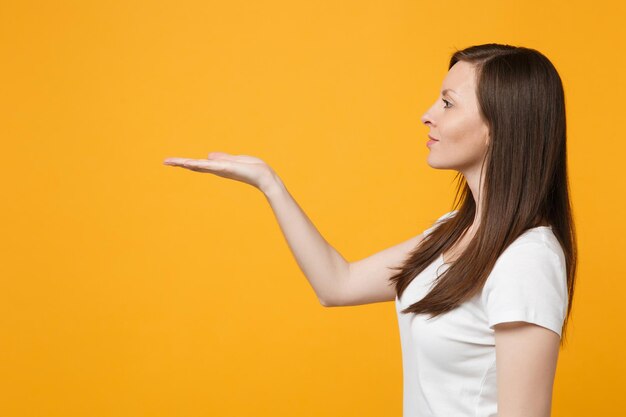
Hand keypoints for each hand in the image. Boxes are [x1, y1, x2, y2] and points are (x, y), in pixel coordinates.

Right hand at [163, 152, 278, 192]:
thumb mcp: (234, 160)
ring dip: (185, 163)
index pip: (199, 164)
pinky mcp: (225, 168)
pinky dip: (198, 164)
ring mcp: (220, 170)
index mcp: (218, 167)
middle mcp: (217, 170)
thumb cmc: (252, 169)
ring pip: (198, 166)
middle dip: (180, 163)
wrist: (264, 176)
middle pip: (194, 166)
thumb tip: (208, 156)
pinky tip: (188, 163)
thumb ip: (222, 158)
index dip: (186, 162)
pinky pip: (209, 165)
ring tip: (171, 161)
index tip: (173, 161)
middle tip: (165, 161)